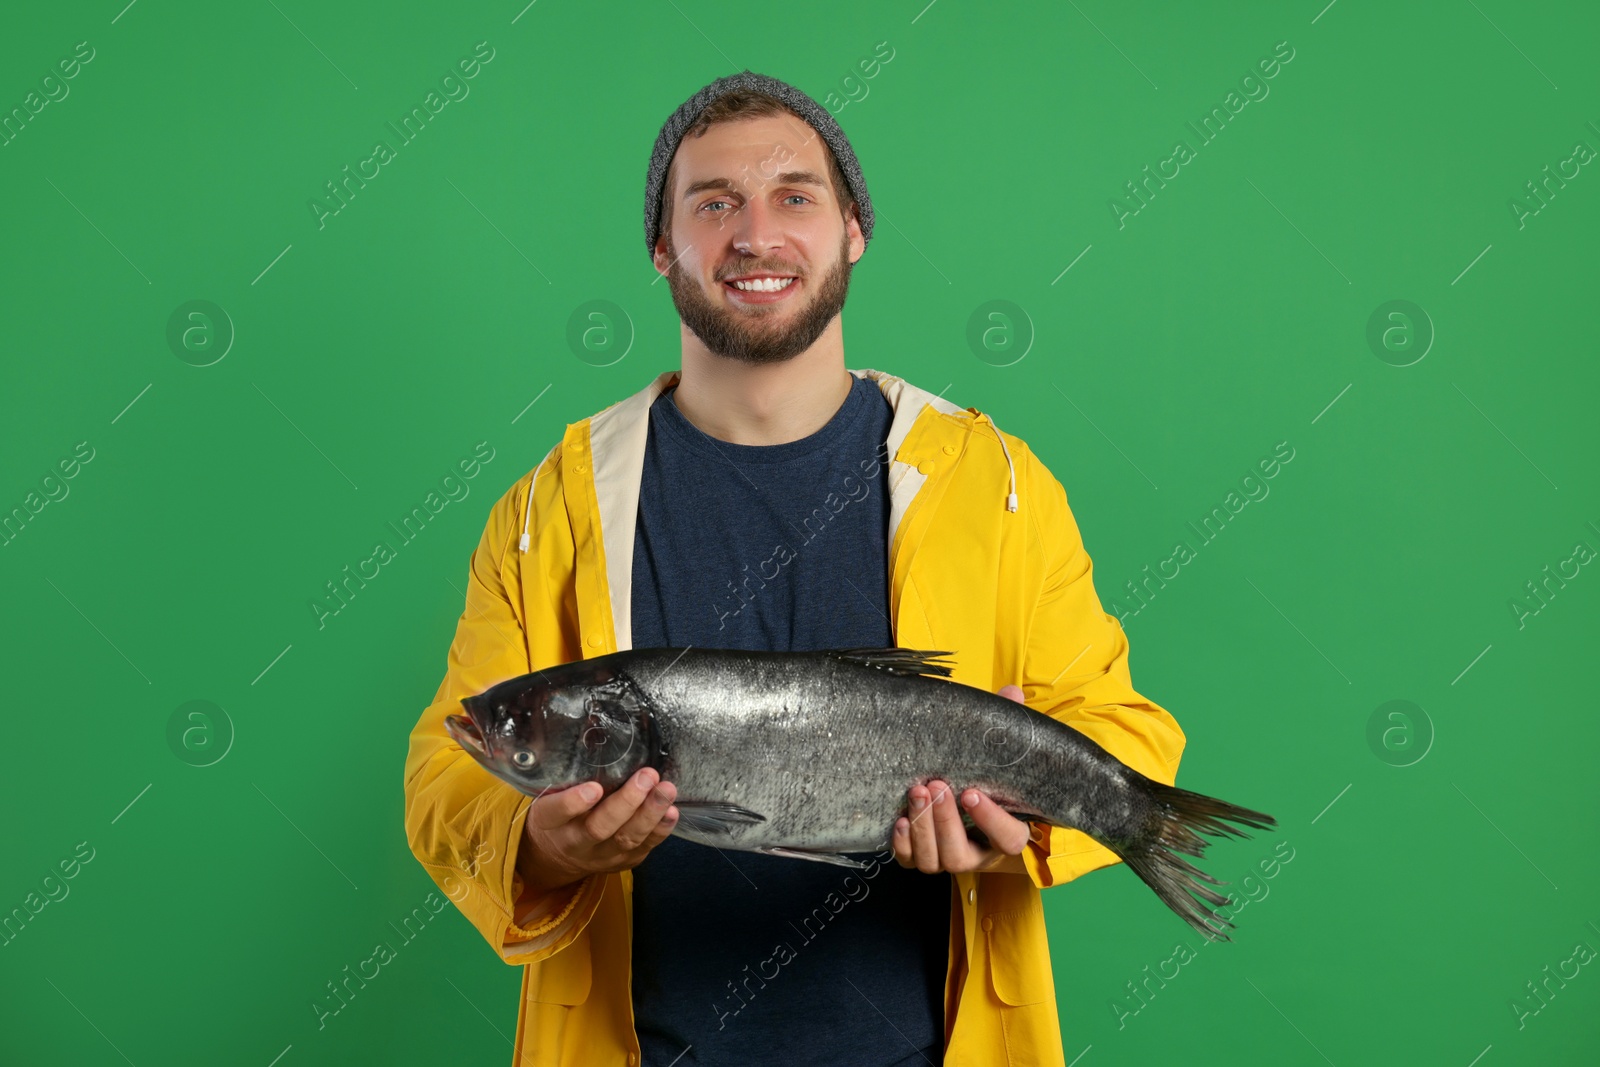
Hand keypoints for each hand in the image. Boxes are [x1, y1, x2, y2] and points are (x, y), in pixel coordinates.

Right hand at [515, 768, 678, 893]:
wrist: (555, 857)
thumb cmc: (557, 813)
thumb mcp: (548, 795)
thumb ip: (566, 775)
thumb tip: (595, 735)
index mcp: (549, 822)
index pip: (556, 813)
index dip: (573, 803)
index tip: (593, 788)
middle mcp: (574, 842)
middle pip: (599, 827)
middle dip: (626, 802)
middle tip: (646, 777)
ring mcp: (600, 855)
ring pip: (626, 838)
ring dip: (650, 814)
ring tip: (666, 790)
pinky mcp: (623, 861)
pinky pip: (644, 847)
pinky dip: (660, 830)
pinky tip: (672, 812)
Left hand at [892, 684, 1032, 874]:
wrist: (961, 803)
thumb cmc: (984, 778)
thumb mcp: (997, 756)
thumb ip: (1006, 728)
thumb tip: (1012, 694)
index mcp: (1006, 833)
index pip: (1008, 838)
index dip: (991, 820)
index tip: (973, 793)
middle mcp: (978, 853)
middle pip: (961, 854)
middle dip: (946, 821)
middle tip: (935, 785)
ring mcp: (946, 859)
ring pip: (934, 860)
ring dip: (922, 828)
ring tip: (916, 791)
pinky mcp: (920, 858)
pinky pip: (908, 861)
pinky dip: (902, 843)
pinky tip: (899, 819)